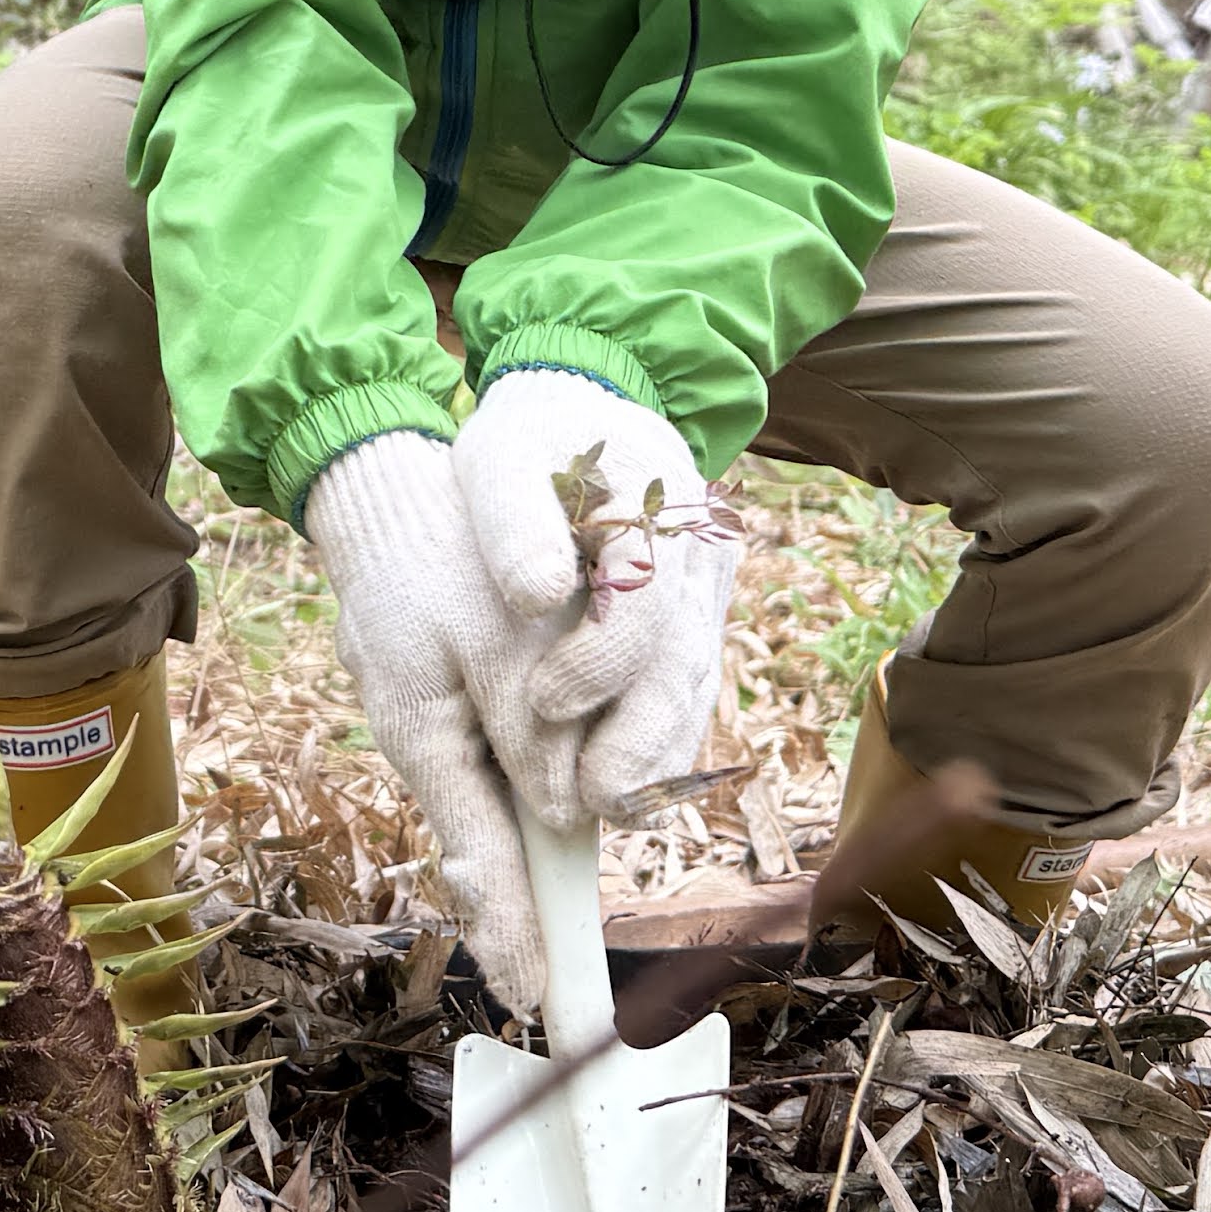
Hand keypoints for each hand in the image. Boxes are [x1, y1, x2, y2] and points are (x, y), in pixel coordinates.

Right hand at [305, 432, 549, 1012]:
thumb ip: (529, 733)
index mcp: (427, 742)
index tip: (536, 998)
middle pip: (495, 847)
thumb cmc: (428, 559)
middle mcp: (433, 749)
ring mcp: (442, 731)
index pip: (480, 859)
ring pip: (506, 809)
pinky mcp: (455, 708)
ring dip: (532, 852)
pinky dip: (528, 795)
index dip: (511, 931)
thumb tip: (565, 818)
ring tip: (546, 928)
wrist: (382, 498)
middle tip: (551, 983)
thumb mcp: (488, 642)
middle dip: (524, 903)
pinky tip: (553, 818)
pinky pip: (500, 768)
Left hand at [453, 367, 734, 832]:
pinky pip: (693, 681)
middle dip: (639, 737)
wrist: (585, 404)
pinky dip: (665, 734)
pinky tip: (635, 781)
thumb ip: (518, 522)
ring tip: (611, 807)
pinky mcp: (702, 609)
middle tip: (593, 799)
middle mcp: (700, 545)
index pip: (642, 599)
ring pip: (695, 679)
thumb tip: (536, 596)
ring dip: (657, 750)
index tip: (543, 701)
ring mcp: (710, 580)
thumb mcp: (500, 460)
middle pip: (682, 657)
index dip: (599, 660)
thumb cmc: (525, 440)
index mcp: (654, 498)